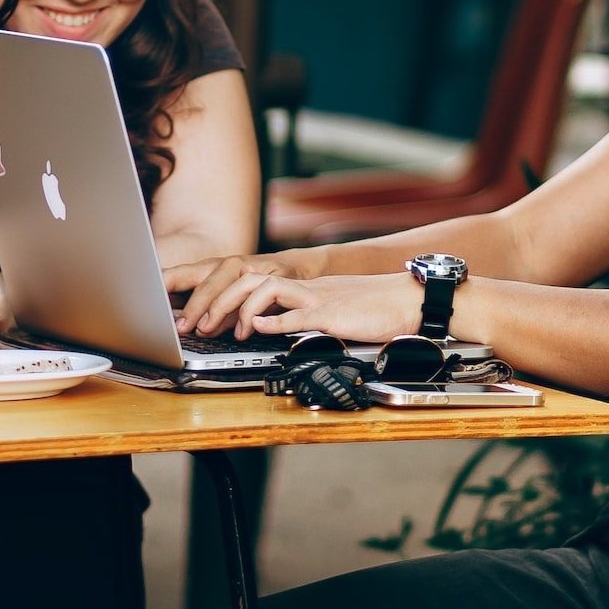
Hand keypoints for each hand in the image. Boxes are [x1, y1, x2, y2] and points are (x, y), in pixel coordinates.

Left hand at [167, 250, 309, 335]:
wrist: (298, 269)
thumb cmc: (255, 285)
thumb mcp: (229, 298)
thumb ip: (211, 312)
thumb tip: (189, 328)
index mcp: (213, 269)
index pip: (184, 274)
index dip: (167, 284)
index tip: (150, 298)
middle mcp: (231, 265)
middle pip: (207, 281)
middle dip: (193, 306)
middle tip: (182, 327)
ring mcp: (254, 269)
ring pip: (231, 285)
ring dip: (218, 309)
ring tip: (206, 329)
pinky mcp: (277, 278)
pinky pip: (262, 294)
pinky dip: (250, 314)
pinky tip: (243, 331)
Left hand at [220, 271, 423, 343]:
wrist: (409, 300)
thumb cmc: (377, 307)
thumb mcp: (332, 308)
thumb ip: (302, 314)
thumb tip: (271, 326)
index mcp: (304, 286)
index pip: (253, 279)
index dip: (224, 294)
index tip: (205, 315)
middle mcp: (306, 286)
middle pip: (248, 278)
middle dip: (217, 300)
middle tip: (200, 324)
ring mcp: (317, 297)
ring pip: (265, 288)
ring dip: (238, 308)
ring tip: (226, 330)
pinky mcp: (331, 313)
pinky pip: (296, 313)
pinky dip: (272, 320)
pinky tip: (255, 327)